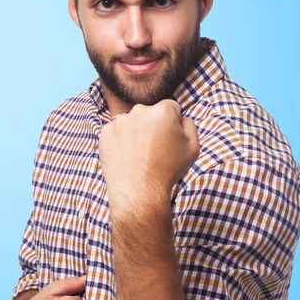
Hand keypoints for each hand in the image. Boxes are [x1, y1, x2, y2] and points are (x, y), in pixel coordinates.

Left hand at [98, 100, 199, 216]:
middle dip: (153, 125)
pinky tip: (127, 156)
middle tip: (155, 148)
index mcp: (162, 111)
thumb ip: (189, 125)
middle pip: (150, 113)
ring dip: (136, 132)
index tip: (170, 138)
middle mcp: (139, 110)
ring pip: (132, 122)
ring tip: (140, 155)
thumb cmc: (168, 170)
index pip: (171, 107)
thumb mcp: (193, 148)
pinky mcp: (105, 133)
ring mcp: (120, 121)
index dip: (173, 123)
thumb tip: (181, 117)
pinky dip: (121, 141)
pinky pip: (117, 132)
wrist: (139, 191)